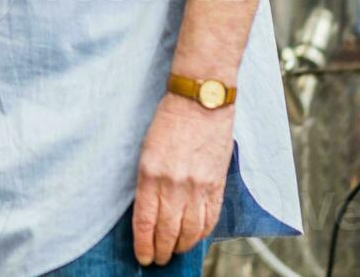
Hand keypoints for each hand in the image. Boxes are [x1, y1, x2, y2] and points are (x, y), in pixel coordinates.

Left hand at [132, 92, 234, 265]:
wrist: (201, 101)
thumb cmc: (170, 120)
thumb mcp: (147, 150)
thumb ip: (147, 182)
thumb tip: (148, 214)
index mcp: (150, 174)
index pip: (145, 222)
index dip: (143, 245)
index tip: (143, 257)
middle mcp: (174, 184)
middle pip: (167, 232)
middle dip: (161, 251)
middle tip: (158, 258)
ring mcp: (198, 186)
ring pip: (189, 232)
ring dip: (181, 246)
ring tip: (175, 250)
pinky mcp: (217, 184)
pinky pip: (210, 219)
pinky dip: (202, 233)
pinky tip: (195, 237)